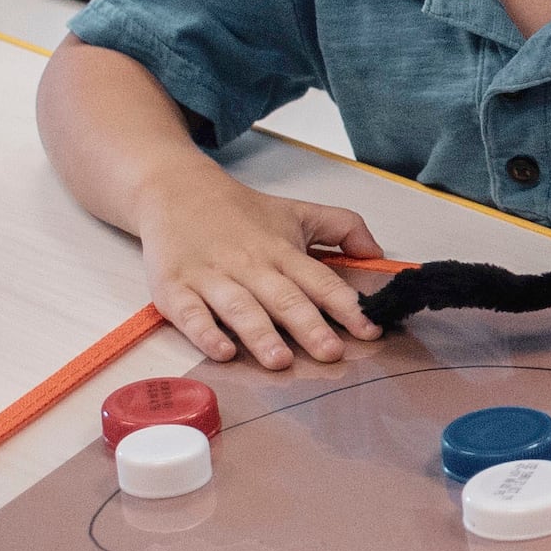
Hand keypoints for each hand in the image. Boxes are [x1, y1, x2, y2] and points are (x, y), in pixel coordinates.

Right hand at [134, 163, 374, 367]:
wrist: (174, 189)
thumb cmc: (242, 211)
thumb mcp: (296, 211)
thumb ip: (341, 227)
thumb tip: (377, 252)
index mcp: (282, 251)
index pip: (320, 281)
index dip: (347, 306)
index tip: (370, 330)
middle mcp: (250, 265)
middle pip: (283, 298)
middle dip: (308, 326)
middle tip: (330, 353)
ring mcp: (211, 277)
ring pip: (239, 307)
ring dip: (260, 334)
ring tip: (280, 360)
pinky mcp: (175, 288)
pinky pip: (190, 313)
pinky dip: (205, 333)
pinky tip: (222, 352)